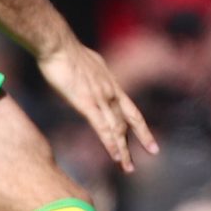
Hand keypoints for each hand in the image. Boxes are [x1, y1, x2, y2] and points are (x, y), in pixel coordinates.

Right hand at [38, 41, 158, 173]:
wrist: (57, 44)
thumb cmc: (66, 51)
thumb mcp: (88, 64)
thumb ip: (93, 75)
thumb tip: (92, 79)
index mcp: (111, 83)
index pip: (130, 109)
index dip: (141, 126)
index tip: (150, 139)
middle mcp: (110, 92)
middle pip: (128, 121)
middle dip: (141, 138)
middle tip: (153, 153)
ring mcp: (100, 98)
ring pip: (117, 128)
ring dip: (123, 149)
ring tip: (128, 167)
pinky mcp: (86, 102)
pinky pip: (101, 127)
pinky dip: (110, 143)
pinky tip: (115, 156)